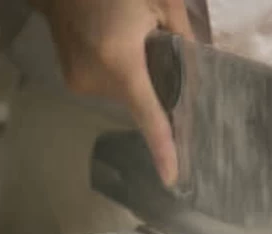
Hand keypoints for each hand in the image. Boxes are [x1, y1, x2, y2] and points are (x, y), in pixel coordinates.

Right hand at [30, 0, 194, 185]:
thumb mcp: (162, 2)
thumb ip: (184, 39)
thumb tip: (199, 76)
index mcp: (120, 60)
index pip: (148, 116)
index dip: (163, 149)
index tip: (172, 178)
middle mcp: (95, 79)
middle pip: (139, 103)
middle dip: (154, 87)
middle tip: (156, 50)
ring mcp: (79, 82)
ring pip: (124, 96)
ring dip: (135, 79)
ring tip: (129, 40)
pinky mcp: (71, 79)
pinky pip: (108, 88)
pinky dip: (119, 75)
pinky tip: (116, 46)